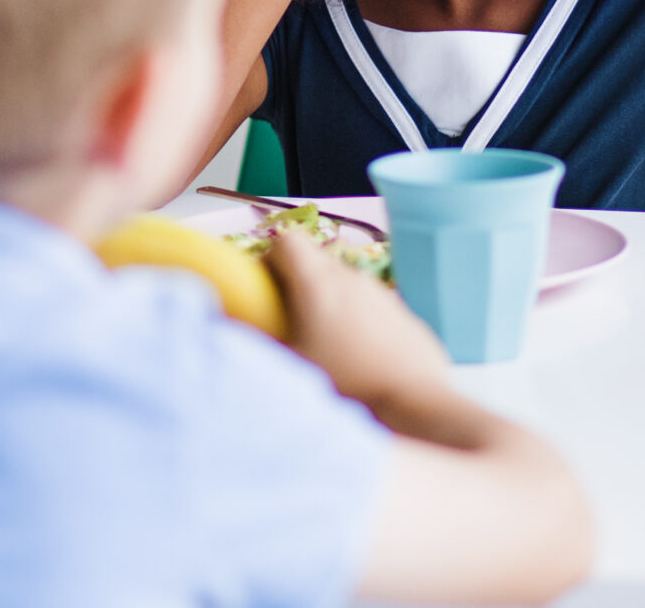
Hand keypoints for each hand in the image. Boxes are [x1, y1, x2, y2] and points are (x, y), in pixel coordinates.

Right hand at [267, 228, 452, 412]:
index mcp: (318, 282)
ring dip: (330, 302)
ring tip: (327, 344)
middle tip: (291, 321)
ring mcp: (381, 293)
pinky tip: (359, 357)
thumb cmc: (346, 385)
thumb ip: (259, 340)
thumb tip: (231, 327)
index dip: (271, 258)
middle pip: (316, 260)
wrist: (413, 403)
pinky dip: (358, 319)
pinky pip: (370, 305)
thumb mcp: (290, 366)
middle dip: (299, 283)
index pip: (288, 240)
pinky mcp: (403, 314)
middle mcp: (351, 277)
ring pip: (345, 283)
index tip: (267, 288)